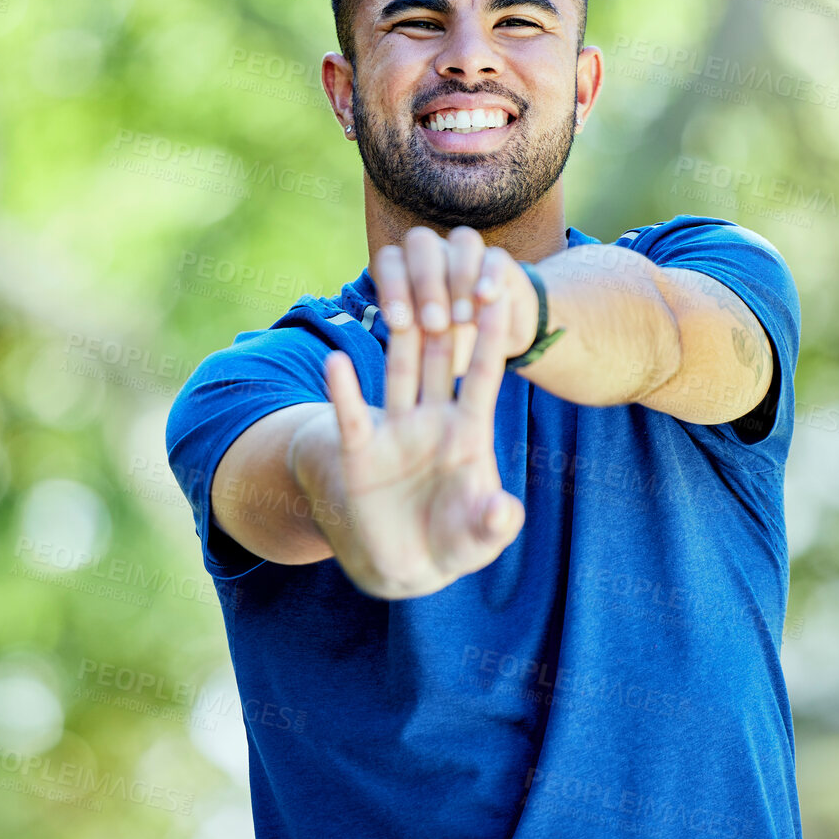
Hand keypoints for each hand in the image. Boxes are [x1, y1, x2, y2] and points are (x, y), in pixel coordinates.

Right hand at [291, 227, 526, 598]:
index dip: (489, 337)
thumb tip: (502, 509)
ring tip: (398, 298)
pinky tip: (335, 362)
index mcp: (468, 432)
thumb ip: (495, 522)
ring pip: (397, 372)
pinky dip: (343, 389)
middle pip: (439, 359)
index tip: (497, 294)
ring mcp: (395, 431)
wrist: (407, 565)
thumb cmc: (455, 543)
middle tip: (448, 272)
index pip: (483, 375)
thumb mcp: (481, 538)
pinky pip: (351, 414)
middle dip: (445, 319)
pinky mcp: (361, 451)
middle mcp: (431, 420)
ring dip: (398, 337)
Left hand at [379, 226, 539, 377]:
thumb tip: (395, 344)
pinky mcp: (500, 261)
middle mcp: (434, 250)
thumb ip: (410, 339)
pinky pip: (495, 257)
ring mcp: (468, 251)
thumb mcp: (423, 349)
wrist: (487, 346)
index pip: (390, 260)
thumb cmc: (442, 347)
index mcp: (405, 265)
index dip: (392, 288)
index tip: (400, 325)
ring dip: (460, 279)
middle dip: (426, 283)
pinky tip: (485, 298)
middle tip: (434, 324)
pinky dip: (490, 277)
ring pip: (462, 241)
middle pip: (422, 242)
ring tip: (461, 320)